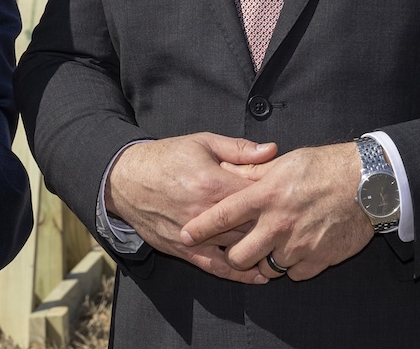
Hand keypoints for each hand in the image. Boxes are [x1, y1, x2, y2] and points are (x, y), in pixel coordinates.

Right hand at [105, 133, 276, 281]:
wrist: (126, 179)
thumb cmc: (166, 157)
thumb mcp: (203, 143)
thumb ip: (239, 149)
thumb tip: (272, 151)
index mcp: (213, 183)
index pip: (256, 195)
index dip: (276, 195)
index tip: (291, 195)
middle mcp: (205, 213)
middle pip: (251, 224)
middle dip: (272, 223)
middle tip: (294, 223)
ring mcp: (194, 235)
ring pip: (238, 247)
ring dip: (261, 249)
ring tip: (286, 250)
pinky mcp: (183, 250)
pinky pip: (216, 267)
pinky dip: (239, 274)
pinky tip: (260, 276)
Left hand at [178, 142, 371, 281]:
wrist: (368, 184)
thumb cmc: (326, 167)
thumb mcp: (285, 162)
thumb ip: (254, 173)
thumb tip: (227, 175)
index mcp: (267, 195)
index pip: (222, 215)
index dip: (200, 227)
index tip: (185, 235)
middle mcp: (278, 223)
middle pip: (239, 255)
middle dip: (235, 254)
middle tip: (240, 246)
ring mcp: (298, 246)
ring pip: (266, 268)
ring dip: (267, 259)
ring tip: (275, 244)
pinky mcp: (317, 261)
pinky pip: (294, 274)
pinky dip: (294, 265)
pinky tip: (300, 248)